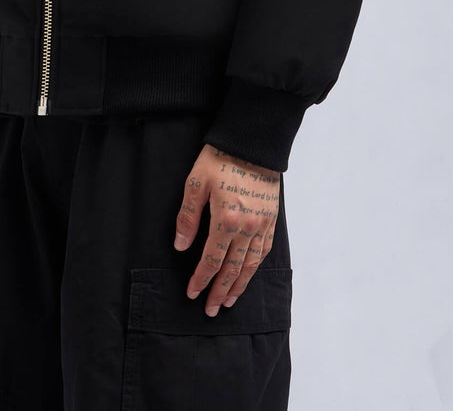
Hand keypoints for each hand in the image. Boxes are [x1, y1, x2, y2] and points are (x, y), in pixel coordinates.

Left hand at [172, 142, 280, 315]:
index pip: (212, 260)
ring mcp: (262, 224)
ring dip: (240, 285)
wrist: (253, 141)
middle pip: (233, 269)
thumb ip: (188, 216)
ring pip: (251, 264)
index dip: (201, 279)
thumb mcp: (196, 182)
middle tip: (211, 310)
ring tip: (229, 300)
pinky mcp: (271, 218)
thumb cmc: (221, 158)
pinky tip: (248, 274)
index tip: (193, 293)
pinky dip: (256, 267)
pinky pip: (265, 250)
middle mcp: (247, 227)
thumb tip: (181, 246)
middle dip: (220, 291)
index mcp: (226, 219)